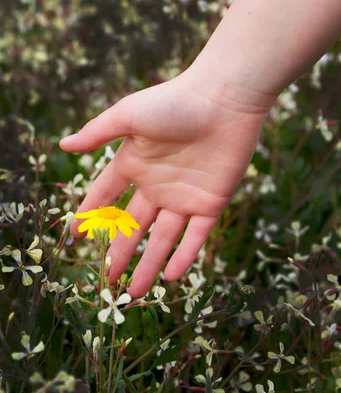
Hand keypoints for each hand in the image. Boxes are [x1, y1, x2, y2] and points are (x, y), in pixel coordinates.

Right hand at [59, 69, 271, 297]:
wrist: (225, 100)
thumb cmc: (175, 102)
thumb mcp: (128, 115)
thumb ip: (97, 132)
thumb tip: (63, 146)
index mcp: (134, 163)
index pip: (106, 196)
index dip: (90, 215)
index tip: (76, 237)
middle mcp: (157, 184)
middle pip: (133, 226)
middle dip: (119, 253)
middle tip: (106, 280)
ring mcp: (185, 196)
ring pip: (163, 239)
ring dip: (149, 265)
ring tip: (134, 292)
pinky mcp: (212, 203)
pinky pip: (196, 236)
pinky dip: (184, 257)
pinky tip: (171, 278)